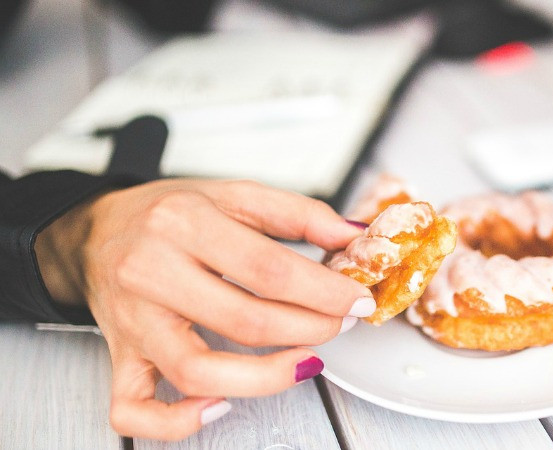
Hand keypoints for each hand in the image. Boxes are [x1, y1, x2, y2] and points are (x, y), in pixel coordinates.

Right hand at [36, 179, 373, 439]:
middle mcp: (151, 273)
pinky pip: (134, 409)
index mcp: (183, 224)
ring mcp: (133, 322)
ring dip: (266, 377)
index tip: (357, 301)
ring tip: (304, 361)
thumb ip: (298, 214)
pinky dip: (177, 421)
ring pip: (198, 372)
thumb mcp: (234, 195)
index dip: (325, 292)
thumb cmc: (168, 215)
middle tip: (339, 324)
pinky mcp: (119, 357)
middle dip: (310, 329)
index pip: (268, 270)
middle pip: (244, 322)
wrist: (96, 230)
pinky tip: (221, 406)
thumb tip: (354, 236)